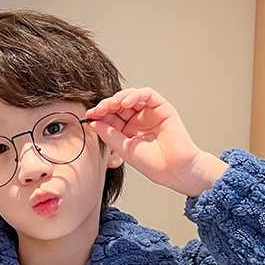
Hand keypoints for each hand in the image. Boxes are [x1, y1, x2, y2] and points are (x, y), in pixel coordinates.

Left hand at [86, 87, 227, 197]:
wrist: (174, 170)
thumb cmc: (154, 164)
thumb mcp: (124, 149)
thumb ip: (109, 135)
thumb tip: (93, 123)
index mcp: (129, 131)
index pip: (112, 117)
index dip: (100, 114)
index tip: (89, 116)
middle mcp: (139, 120)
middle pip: (120, 105)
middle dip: (107, 105)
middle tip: (97, 110)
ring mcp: (151, 113)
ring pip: (132, 96)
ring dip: (118, 98)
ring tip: (110, 105)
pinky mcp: (162, 107)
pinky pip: (147, 94)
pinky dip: (135, 95)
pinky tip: (125, 102)